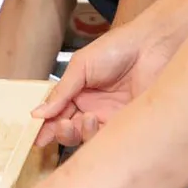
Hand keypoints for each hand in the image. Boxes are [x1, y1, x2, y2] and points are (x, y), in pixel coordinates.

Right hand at [34, 21, 175, 147]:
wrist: (151, 47)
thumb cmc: (118, 47)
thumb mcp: (82, 65)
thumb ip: (61, 90)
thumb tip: (38, 112)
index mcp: (79, 92)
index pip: (58, 114)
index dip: (46, 126)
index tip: (35, 136)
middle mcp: (93, 107)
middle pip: (69, 130)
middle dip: (60, 132)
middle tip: (60, 126)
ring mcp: (110, 117)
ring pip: (86, 138)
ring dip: (78, 133)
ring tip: (83, 118)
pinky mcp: (126, 125)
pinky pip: (106, 140)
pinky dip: (95, 136)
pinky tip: (94, 121)